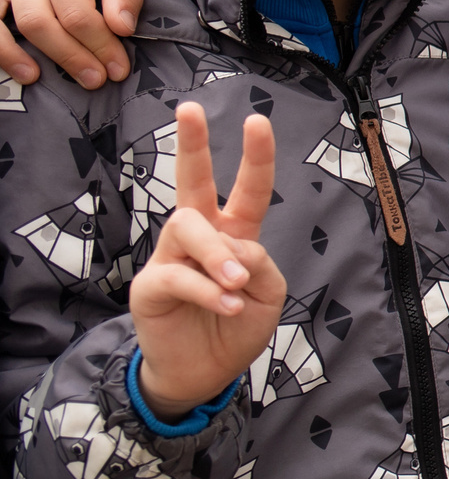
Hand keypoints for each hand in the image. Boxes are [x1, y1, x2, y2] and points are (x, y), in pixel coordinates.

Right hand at [0, 0, 145, 88]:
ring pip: (9, 26)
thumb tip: (122, 27)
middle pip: (41, 22)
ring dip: (25, 58)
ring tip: (44, 79)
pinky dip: (1, 50)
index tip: (118, 68)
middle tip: (96, 79)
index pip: (76, 11)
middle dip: (71, 56)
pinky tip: (20, 69)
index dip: (99, 44)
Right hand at [129, 102, 285, 416]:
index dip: (254, 157)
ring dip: (219, 254)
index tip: (256, 120)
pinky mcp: (151, 285)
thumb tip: (237, 249)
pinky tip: (226, 304)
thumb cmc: (237, 324)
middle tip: (190, 108)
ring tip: (236, 282)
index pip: (247, 189)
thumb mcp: (267, 293)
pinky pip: (178, 275)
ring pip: (189, 227)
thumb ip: (260, 262)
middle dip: (192, 143)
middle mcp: (199, 236)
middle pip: (191, 182)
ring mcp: (171, 257)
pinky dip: (207, 289)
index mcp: (234, 232)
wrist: (205, 370)